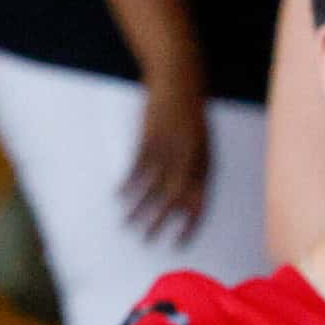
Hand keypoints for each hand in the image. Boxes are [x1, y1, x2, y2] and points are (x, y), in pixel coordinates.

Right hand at [125, 69, 211, 244]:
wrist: (180, 81)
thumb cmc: (193, 116)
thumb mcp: (203, 145)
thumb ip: (197, 171)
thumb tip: (189, 198)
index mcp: (204, 165)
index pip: (199, 203)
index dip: (189, 225)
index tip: (178, 243)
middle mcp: (188, 161)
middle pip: (173, 200)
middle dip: (159, 223)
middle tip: (146, 241)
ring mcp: (168, 149)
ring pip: (152, 187)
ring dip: (138, 208)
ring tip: (127, 224)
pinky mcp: (150, 138)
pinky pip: (137, 167)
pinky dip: (128, 183)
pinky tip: (119, 196)